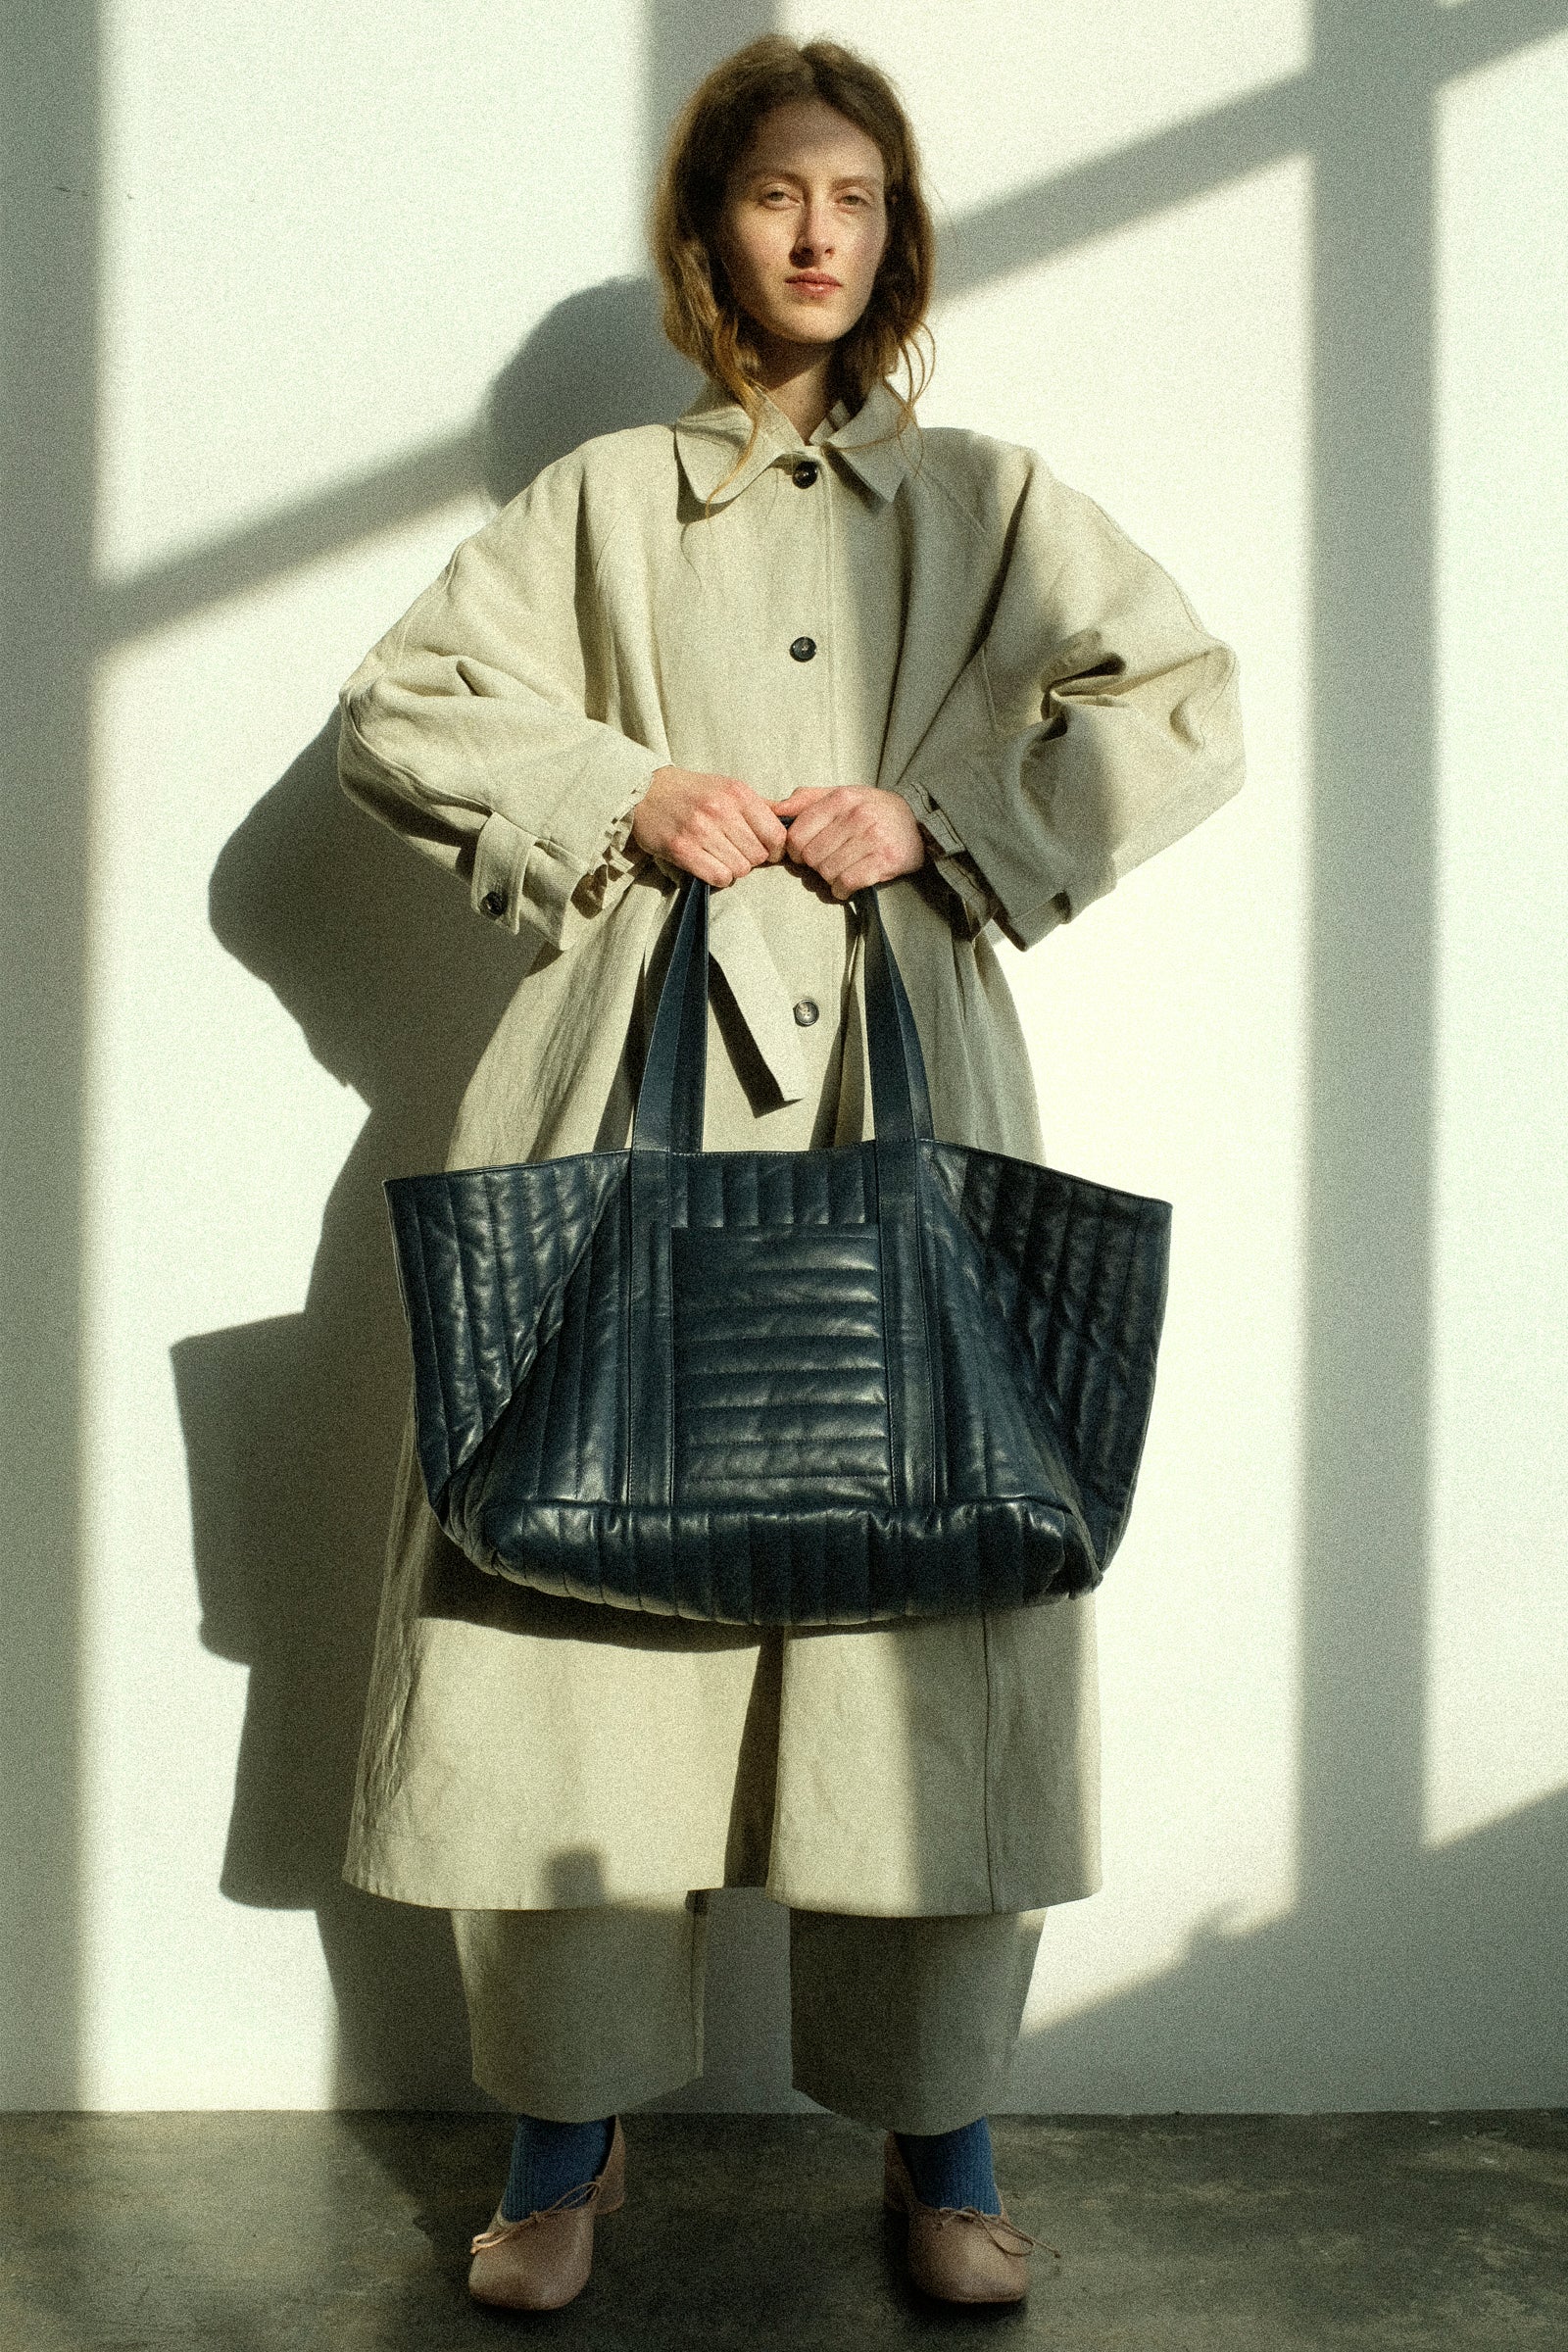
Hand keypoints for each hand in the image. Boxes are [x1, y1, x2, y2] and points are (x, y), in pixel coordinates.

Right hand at [631, 765, 788, 886]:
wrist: (646, 791)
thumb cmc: (693, 792)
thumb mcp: (728, 787)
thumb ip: (760, 805)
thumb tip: (791, 818)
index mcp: (738, 793)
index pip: (776, 834)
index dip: (775, 849)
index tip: (766, 851)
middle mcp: (721, 809)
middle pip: (758, 856)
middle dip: (752, 860)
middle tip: (736, 852)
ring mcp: (700, 830)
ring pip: (740, 869)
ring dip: (734, 869)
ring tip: (720, 857)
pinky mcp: (682, 849)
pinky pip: (719, 877)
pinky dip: (719, 877)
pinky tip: (710, 866)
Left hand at [772, 785, 925, 900]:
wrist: (919, 822)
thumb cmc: (874, 810)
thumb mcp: (843, 794)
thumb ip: (808, 799)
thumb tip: (776, 808)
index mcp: (841, 799)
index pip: (798, 833)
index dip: (794, 850)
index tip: (803, 853)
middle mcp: (856, 816)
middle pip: (811, 856)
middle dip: (813, 865)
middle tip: (825, 862)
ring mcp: (872, 839)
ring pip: (827, 871)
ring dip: (829, 878)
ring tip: (840, 871)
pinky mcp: (884, 861)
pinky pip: (847, 883)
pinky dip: (842, 890)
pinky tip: (847, 885)